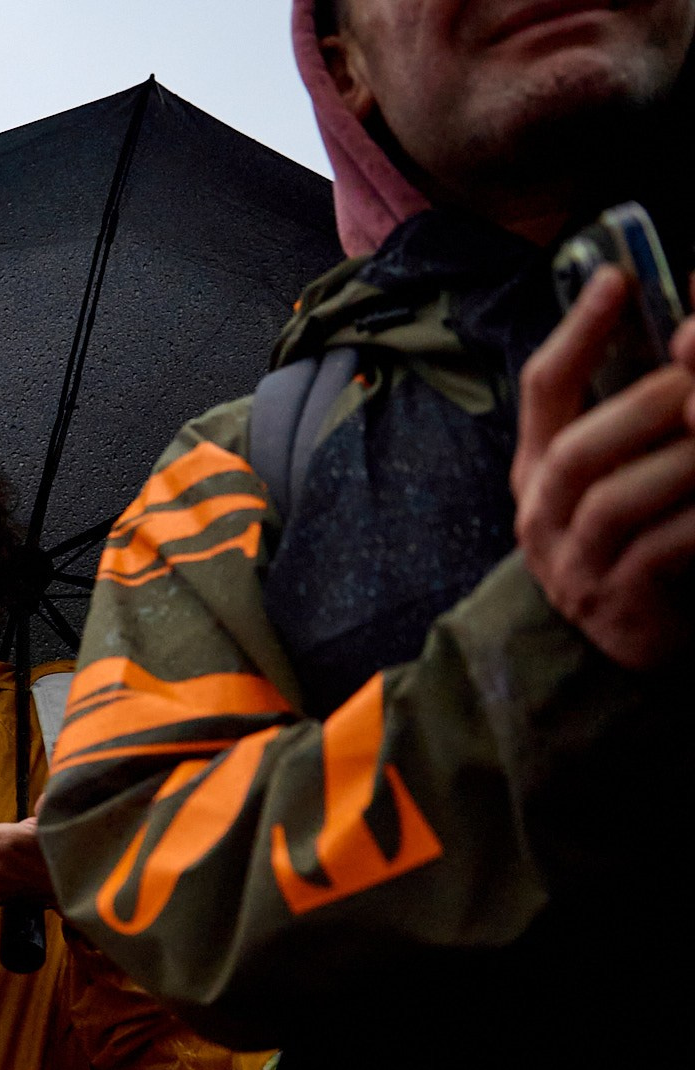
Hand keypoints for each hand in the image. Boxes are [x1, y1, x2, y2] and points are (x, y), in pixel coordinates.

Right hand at [513, 267, 694, 668]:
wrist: (636, 640)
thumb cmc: (643, 534)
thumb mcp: (633, 461)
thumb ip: (648, 401)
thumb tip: (689, 328)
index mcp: (540, 468)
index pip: (545, 389)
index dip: (578, 331)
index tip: (617, 278)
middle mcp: (542, 515)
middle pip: (576, 449)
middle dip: (643, 405)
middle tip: (693, 382)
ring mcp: (574, 566)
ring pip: (616, 500)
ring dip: (681, 461)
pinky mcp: (618, 607)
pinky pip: (660, 551)